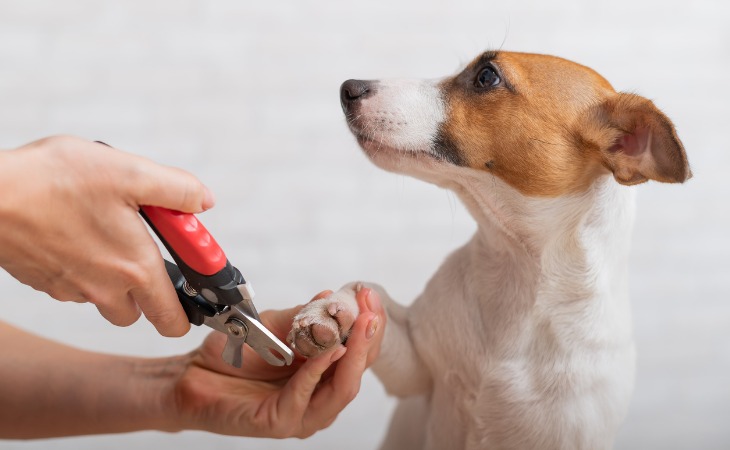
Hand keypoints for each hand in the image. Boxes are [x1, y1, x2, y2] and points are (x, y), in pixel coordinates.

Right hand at [0, 136, 213, 335]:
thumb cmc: (55, 182)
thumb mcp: (131, 173)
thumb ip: (177, 190)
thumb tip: (203, 202)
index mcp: (136, 269)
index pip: (173, 319)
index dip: (190, 311)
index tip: (194, 287)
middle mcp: (105, 289)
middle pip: (140, 311)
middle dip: (150, 287)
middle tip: (145, 247)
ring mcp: (71, 289)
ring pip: (106, 299)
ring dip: (115, 276)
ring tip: (107, 230)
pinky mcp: (45, 281)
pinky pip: (76, 285)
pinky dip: (84, 266)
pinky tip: (76, 231)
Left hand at [167, 288, 384, 437]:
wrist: (192, 374)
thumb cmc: (234, 353)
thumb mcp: (274, 326)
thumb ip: (303, 316)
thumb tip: (331, 296)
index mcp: (325, 375)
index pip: (360, 352)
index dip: (370, 323)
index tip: (368, 295)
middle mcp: (320, 397)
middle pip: (358, 371)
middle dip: (368, 337)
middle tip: (371, 308)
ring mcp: (303, 414)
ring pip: (342, 389)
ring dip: (354, 355)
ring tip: (360, 325)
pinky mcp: (280, 423)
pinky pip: (306, 395)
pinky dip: (319, 370)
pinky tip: (329, 350)